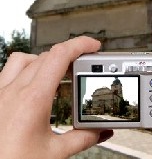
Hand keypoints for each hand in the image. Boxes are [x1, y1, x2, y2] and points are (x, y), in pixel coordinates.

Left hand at [0, 36, 112, 158]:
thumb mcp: (54, 153)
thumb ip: (83, 139)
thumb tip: (101, 131)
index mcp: (34, 98)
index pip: (61, 55)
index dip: (80, 44)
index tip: (93, 46)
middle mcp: (15, 90)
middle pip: (48, 55)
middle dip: (70, 54)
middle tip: (82, 64)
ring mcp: (1, 92)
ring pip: (25, 58)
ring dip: (45, 59)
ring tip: (57, 70)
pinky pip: (9, 69)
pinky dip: (26, 67)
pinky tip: (34, 81)